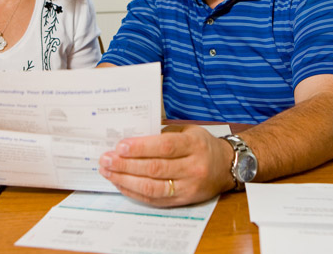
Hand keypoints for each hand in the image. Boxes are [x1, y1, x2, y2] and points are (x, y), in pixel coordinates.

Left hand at [98, 125, 234, 206]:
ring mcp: (188, 187)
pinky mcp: (183, 201)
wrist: (226, 166)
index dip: (141, 148)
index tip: (120, 146)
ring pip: (152, 187)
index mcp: (195, 145)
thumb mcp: (189, 131)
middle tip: (106, 159)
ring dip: (126, 180)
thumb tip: (133, 134)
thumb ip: (163, 132)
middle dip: (126, 165)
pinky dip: (134, 192)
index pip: (165, 147)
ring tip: (108, 172)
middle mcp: (193, 168)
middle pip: (155, 168)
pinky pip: (154, 199)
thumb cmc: (202, 145)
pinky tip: (121, 183)